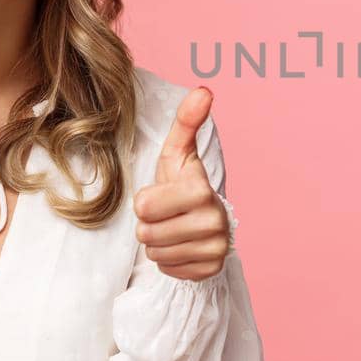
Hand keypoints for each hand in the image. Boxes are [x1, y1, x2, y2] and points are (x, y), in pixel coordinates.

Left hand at [132, 86, 229, 280]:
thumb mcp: (177, 153)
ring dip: (158, 243)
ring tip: (173, 229)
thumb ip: (186, 122)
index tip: (161, 195)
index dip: (145, 202)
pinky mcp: (211, 269)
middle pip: (147, 234)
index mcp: (202, 190)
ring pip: (156, 254)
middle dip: (149, 224)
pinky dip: (170, 260)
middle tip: (166, 214)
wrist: (201, 218)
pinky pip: (169, 270)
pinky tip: (182, 245)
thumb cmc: (180, 183)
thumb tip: (203, 90)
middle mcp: (215, 221)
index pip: (144, 207)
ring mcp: (216, 248)